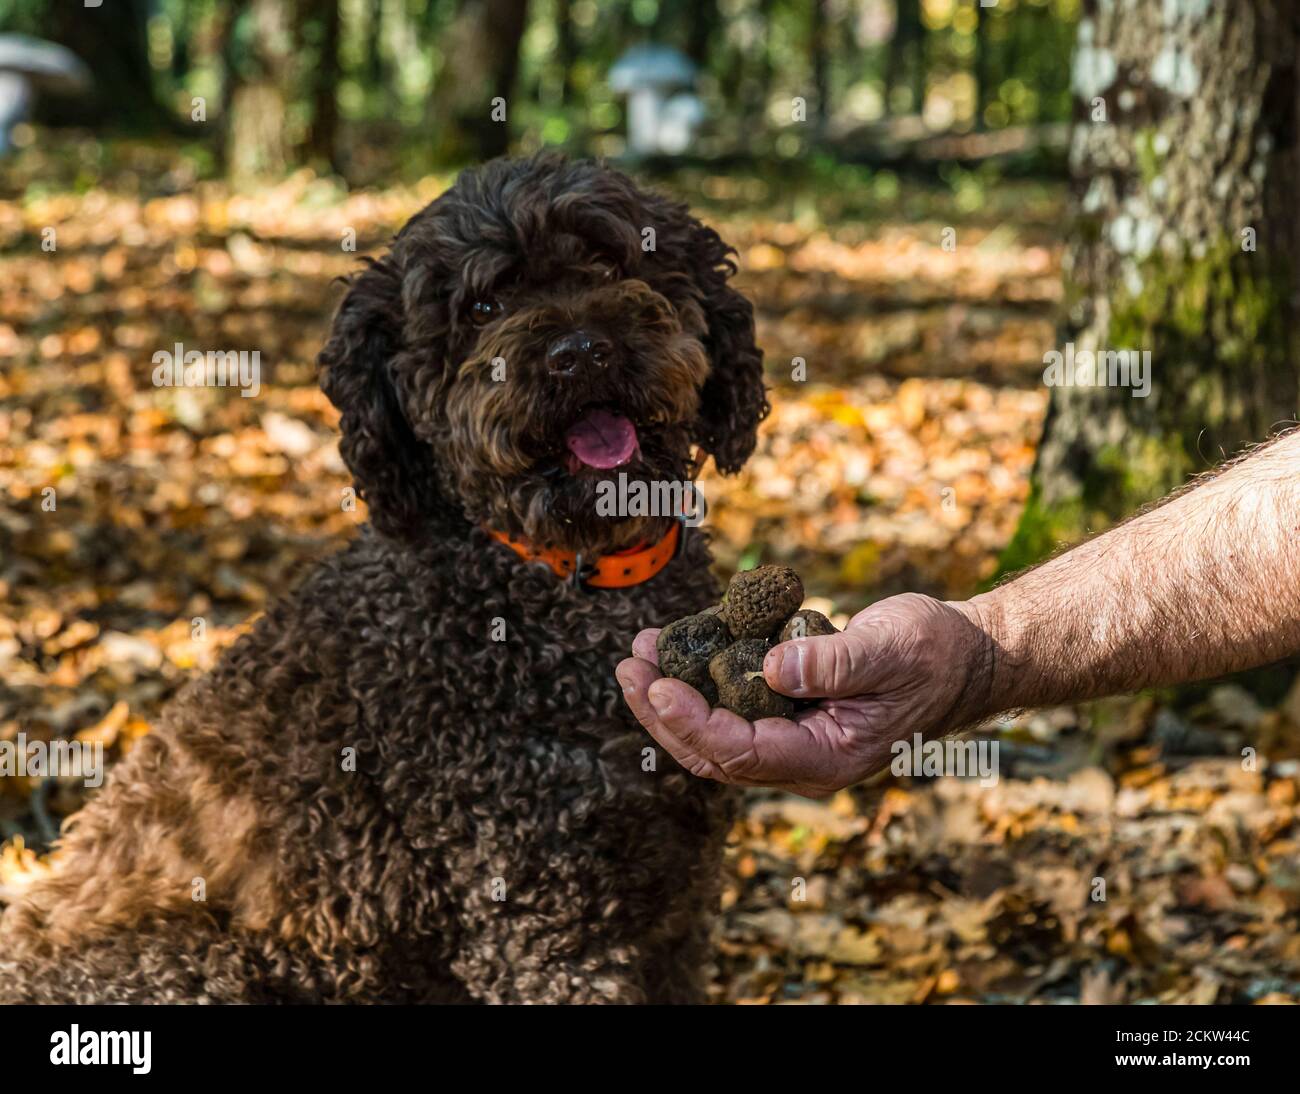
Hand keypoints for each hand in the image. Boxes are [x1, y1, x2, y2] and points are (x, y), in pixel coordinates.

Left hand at [615, 593, 997, 797]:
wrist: (963, 657)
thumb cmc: (933, 653)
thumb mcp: (890, 650)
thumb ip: (834, 663)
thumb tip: (772, 668)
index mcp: (828, 758)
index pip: (742, 752)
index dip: (692, 722)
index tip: (656, 685)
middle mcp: (803, 760)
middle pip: (714, 754)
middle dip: (663, 714)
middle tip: (627, 668)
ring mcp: (793, 741)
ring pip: (714, 737)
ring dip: (671, 699)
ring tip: (638, 652)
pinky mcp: (788, 717)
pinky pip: (731, 711)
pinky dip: (699, 683)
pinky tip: (676, 647)